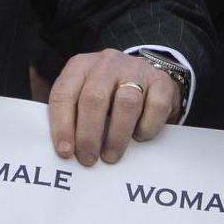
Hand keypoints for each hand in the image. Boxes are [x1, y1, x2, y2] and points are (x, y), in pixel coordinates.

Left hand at [49, 51, 176, 166]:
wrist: (147, 78)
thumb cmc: (108, 95)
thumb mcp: (83, 96)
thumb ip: (72, 116)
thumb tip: (65, 150)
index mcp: (80, 66)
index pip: (64, 94)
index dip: (62, 125)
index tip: (65, 151)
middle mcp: (107, 63)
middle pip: (94, 98)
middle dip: (88, 135)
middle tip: (88, 159)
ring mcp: (136, 69)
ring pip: (126, 103)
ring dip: (116, 136)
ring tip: (111, 156)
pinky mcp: (161, 81)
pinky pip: (155, 106)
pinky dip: (147, 127)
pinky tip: (139, 137)